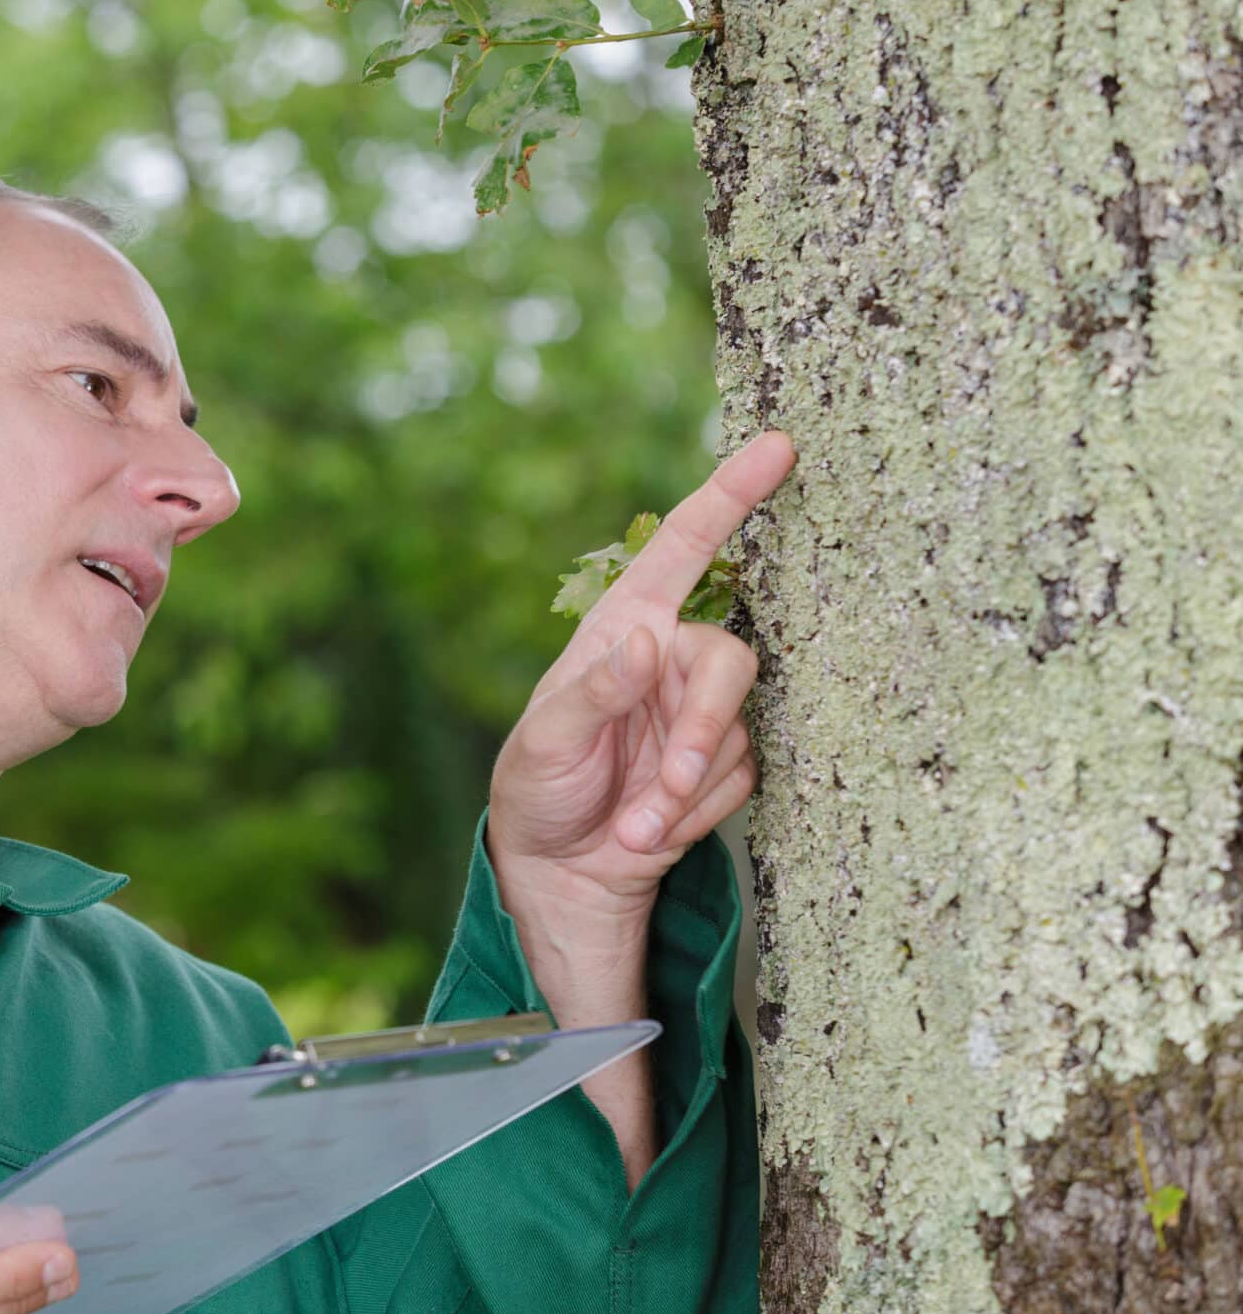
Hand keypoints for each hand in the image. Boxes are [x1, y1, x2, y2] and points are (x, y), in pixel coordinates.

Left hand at [487, 431, 796, 921]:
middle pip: (730, 662)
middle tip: (667, 784)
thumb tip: (649, 640)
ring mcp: (700, 710)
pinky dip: (696, 811)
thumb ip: (594, 691)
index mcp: (624, 627)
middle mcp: (670, 658)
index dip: (729, 495)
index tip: (777, 446)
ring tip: (633, 823)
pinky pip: (744, 776)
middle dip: (703, 727)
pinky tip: (649, 828)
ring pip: (738, 729)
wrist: (560, 866)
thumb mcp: (545, 740)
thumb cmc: (537, 786)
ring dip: (689, 788)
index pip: (684, 548)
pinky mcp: (724, 761)